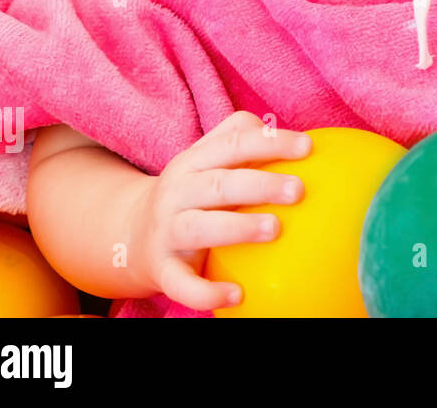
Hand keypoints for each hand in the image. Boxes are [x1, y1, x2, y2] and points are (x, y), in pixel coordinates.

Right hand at [126, 111, 311, 310]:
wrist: (129, 234)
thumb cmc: (191, 193)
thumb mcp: (207, 161)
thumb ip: (243, 142)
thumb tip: (296, 140)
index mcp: (193, 161)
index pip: (232, 144)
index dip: (270, 143)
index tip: (307, 148)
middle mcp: (177, 192)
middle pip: (219, 184)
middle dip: (260, 185)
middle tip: (298, 190)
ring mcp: (167, 231)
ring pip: (198, 227)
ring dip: (238, 228)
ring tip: (275, 229)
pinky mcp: (162, 269)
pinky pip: (181, 284)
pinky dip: (205, 292)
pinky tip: (237, 296)